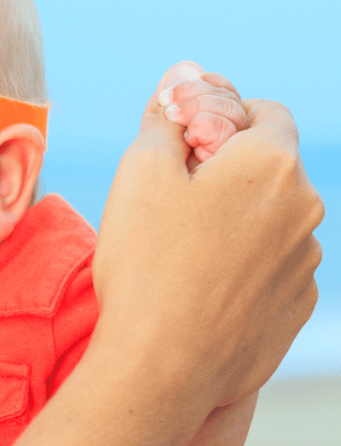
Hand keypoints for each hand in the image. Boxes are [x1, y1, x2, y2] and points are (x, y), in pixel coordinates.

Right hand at [93, 64, 322, 410]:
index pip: (263, 111)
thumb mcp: (139, 173)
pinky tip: (200, 285)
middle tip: (170, 199)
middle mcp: (306, 208)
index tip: (182, 147)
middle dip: (225, 170)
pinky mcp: (297, 307)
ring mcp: (307, 262)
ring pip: (271, 218)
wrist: (162, 366)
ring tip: (180, 251)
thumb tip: (181, 79)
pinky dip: (243, 264)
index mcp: (272, 163)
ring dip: (235, 219)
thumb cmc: (147, 264)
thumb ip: (166, 119)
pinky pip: (272, 266)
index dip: (219, 119)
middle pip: (268, 166)